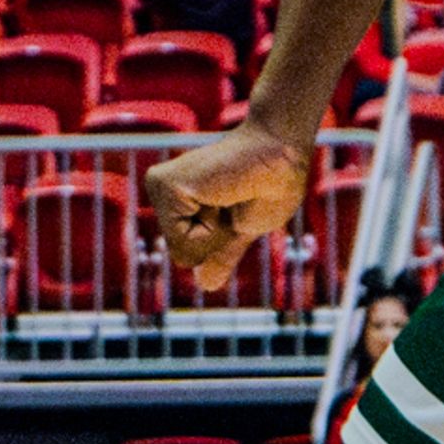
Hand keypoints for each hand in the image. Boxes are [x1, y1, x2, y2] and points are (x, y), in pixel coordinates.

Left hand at [146, 120, 312, 292]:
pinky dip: (211, 227)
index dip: (221, 242)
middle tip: (234, 200)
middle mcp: (162, 193)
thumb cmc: (270, 188)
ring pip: (182, 249)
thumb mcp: (242, 230)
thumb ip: (220, 255)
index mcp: (178, 203)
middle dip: (216, 240)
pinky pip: (184, 239)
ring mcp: (160, 187)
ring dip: (215, 232)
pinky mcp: (164, 184)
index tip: (238, 205)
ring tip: (227, 195)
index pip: (187, 254)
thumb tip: (205, 284)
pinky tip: (219, 193)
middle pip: (182, 255)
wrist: (282, 159)